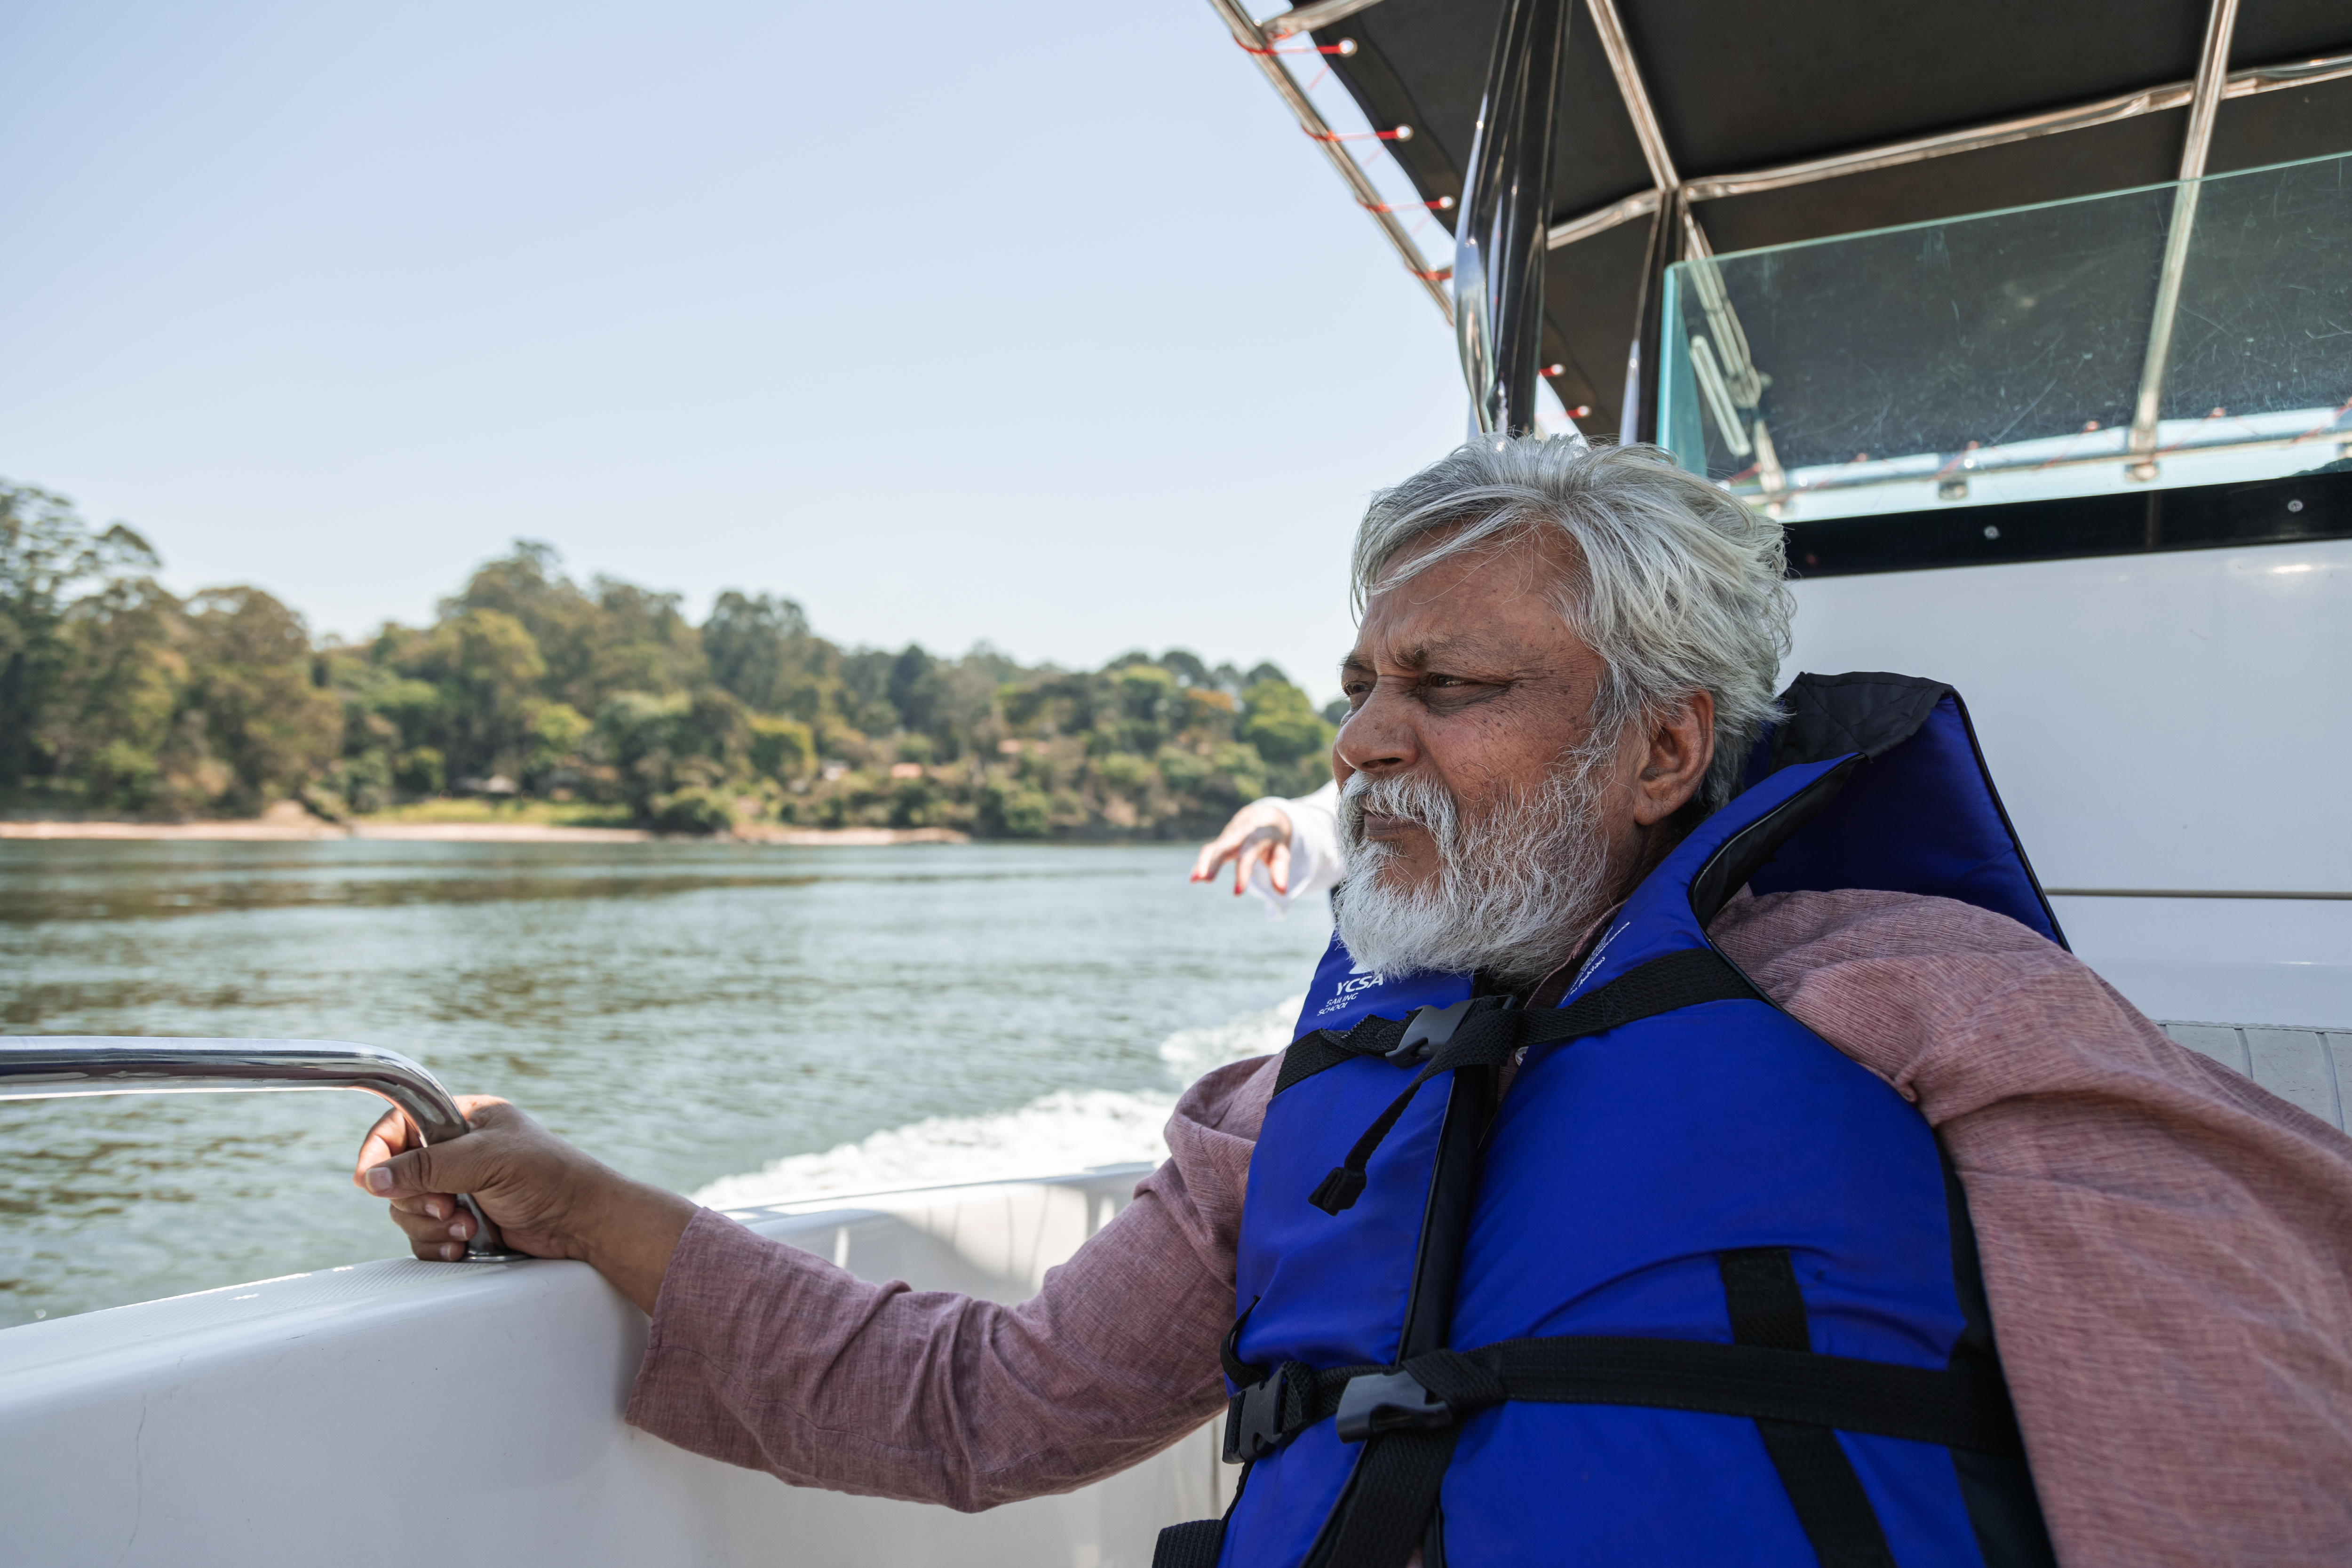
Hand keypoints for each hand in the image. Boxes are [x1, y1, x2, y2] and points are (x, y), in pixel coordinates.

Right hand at [353, 1097, 693, 1313]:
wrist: (582, 1222)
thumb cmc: (548, 1176)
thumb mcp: (486, 1160)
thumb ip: (428, 1167)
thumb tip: (372, 1178)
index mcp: (463, 1119)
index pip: (400, 1125)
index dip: (378, 1151)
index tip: (366, 1179)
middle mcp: (456, 1153)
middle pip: (397, 1176)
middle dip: (418, 1199)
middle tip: (447, 1207)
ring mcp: (457, 1189)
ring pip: (407, 1211)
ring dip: (432, 1226)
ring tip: (468, 1228)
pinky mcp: (461, 1223)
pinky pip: (425, 1238)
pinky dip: (439, 1246)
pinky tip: (465, 1245)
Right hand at [1190, 800, 1292, 896]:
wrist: (1264, 815)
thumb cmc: (1274, 838)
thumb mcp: (1282, 851)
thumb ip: (1280, 870)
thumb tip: (1282, 892)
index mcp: (1257, 835)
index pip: (1247, 854)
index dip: (1242, 873)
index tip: (1236, 893)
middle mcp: (1240, 833)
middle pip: (1225, 846)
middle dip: (1214, 863)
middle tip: (1206, 880)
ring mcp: (1228, 836)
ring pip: (1213, 847)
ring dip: (1202, 863)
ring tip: (1194, 880)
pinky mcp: (1221, 841)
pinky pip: (1209, 851)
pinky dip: (1201, 864)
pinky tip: (1193, 879)